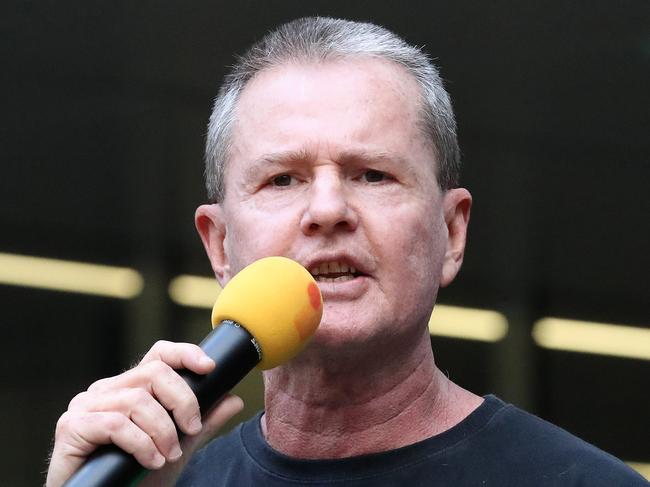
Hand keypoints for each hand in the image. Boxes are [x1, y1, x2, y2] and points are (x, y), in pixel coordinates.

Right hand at [45, 341, 243, 486]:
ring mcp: (85, 405)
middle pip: (153, 372)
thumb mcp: (178, 446)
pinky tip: (151, 460)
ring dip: (162, 430)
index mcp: (128, 387)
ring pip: (137, 400)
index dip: (185, 354)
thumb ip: (202, 423)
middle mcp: (106, 390)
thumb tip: (233, 399)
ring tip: (168, 454)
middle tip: (191, 430)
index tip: (209, 367)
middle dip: (182, 401)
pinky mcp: (72, 427)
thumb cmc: (133, 476)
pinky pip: (116, 424)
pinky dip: (141, 444)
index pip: (158, 355)